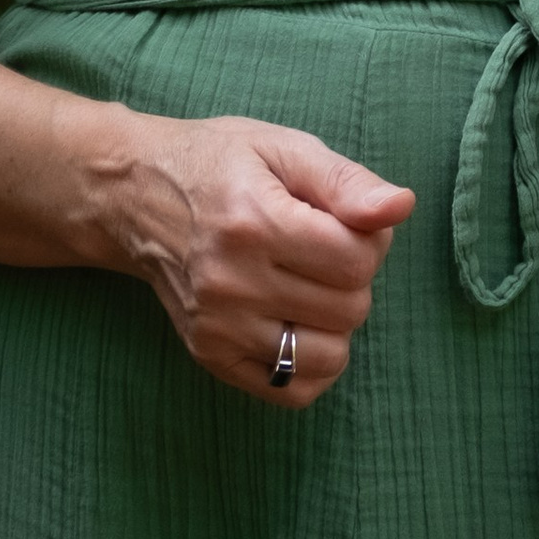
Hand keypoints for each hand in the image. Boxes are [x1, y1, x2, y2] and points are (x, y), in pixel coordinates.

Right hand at [99, 111, 415, 408]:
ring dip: (334, 321)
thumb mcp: (285, 149)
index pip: (358, 259)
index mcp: (254, 223)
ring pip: (329, 354)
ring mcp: (217, 327)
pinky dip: (310, 363)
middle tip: (319, 247)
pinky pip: (292, 389)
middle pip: (350, 307)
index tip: (341, 219)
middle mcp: (231, 283)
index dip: (369, 236)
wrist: (137, 197)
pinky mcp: (210, 356)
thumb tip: (401, 207)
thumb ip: (348, 182)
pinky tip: (296, 322)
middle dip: (352, 276)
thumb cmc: (221, 164)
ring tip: (305, 284)